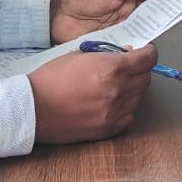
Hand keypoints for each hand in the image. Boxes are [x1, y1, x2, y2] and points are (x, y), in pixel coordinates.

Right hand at [28, 44, 157, 143]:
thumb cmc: (50, 80)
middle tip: (129, 67)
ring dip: (132, 89)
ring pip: (139, 98)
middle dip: (140, 70)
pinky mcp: (107, 130)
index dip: (149, 53)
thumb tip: (126, 55)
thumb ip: (106, 54)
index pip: (147, 59)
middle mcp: (117, 91)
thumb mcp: (78, 55)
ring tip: (115, 85)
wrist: (32, 109)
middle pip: (146, 78)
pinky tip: (111, 103)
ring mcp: (114, 113)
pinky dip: (125, 109)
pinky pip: (129, 117)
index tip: (146, 52)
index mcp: (111, 69)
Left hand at [49, 0, 155, 43]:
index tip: (172, 7)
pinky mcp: (109, 46)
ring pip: (136, 40)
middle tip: (159, 26)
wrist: (57, 16)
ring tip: (144, 40)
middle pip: (146, 26)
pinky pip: (122, 50)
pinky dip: (126, 52)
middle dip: (153, 27)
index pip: (149, 7)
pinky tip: (129, 51)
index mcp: (127, 4)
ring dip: (140, 41)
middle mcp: (126, 20)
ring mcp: (118, 34)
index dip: (161, 7)